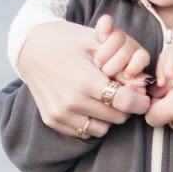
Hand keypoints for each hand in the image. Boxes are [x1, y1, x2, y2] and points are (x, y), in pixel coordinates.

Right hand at [17, 20, 147, 137]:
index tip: (143, 98)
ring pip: (102, 129)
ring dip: (108, 117)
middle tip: (121, 93)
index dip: (139, 101)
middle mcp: (72, 102)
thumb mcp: (94, 41)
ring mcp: (61, 114)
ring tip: (103, 99)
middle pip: (117, 117)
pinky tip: (87, 104)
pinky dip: (90, 121)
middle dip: (124, 107)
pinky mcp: (53, 121)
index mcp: (85, 81)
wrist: (28, 46)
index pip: (125, 102)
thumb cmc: (66, 39)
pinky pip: (83, 132)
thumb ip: (121, 62)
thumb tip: (142, 82)